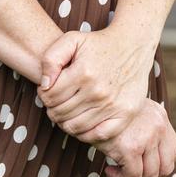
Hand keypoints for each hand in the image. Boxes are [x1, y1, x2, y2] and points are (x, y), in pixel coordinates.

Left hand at [36, 26, 154, 139]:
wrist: (132, 45)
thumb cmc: (98, 43)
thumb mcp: (71, 39)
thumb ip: (51, 58)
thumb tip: (44, 85)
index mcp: (83, 72)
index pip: (50, 96)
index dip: (43, 95)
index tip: (47, 90)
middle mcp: (98, 91)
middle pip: (61, 113)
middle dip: (52, 109)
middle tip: (56, 102)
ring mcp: (112, 105)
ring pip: (75, 127)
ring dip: (64, 122)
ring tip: (66, 111)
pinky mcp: (125, 114)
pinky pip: (98, 136)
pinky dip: (85, 134)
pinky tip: (81, 123)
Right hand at [97, 98, 175, 176]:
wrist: (91, 101)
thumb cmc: (108, 110)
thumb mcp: (134, 113)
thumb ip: (146, 130)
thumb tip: (151, 168)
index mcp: (160, 116)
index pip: (173, 153)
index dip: (161, 168)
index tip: (146, 173)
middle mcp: (159, 126)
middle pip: (166, 167)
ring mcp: (146, 137)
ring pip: (150, 174)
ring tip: (120, 173)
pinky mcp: (130, 147)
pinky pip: (132, 175)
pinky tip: (110, 171)